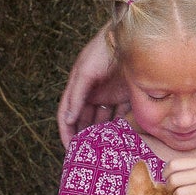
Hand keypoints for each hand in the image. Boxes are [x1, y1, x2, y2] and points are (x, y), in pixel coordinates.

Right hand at [58, 25, 127, 146]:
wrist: (128, 37)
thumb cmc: (103, 51)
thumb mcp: (85, 72)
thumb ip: (77, 95)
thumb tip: (67, 120)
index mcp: (77, 89)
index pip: (67, 116)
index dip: (67, 133)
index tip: (70, 151)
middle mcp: (91, 95)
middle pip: (84, 122)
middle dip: (84, 139)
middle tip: (87, 157)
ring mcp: (109, 96)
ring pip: (103, 122)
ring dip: (102, 136)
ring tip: (104, 152)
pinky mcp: (126, 95)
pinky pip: (121, 116)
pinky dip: (120, 128)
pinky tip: (122, 141)